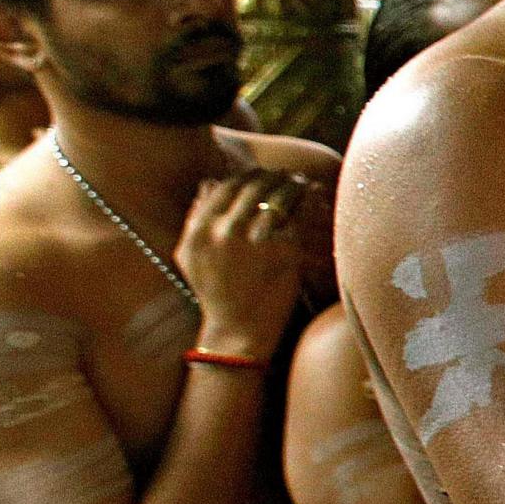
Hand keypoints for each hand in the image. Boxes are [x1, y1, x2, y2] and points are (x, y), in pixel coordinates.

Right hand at [180, 170, 313, 353]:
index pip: (226, 186)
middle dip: (273, 177)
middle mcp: (224, 231)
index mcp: (199, 230)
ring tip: (302, 183)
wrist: (238, 328)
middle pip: (254, 186)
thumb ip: (194, 218)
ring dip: (293, 185)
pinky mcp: (283, 250)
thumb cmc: (215, 292)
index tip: (260, 174)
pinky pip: (297, 216)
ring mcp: (254, 240)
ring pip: (278, 196)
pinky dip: (307, 203)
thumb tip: (208, 182)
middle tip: (286, 174)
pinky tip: (314, 198)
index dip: (246, 176)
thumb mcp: (190, 257)